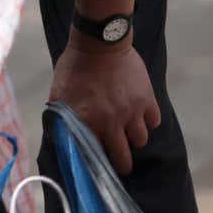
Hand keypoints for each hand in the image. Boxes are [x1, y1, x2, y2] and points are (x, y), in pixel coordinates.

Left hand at [49, 37, 160, 174]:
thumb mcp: (59, 93)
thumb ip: (60, 118)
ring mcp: (131, 110)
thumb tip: (61, 138)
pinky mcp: (147, 99)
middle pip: (123, 159)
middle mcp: (111, 120)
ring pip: (140, 141)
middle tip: (120, 165)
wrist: (99, 42)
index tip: (97, 169)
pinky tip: (138, 115)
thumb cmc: (74, 67)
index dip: (96, 165)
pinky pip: (154, 121)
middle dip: (121, 165)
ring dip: (134, 139)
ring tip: (127, 133)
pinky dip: (147, 121)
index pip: (94, 156)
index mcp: (86, 120)